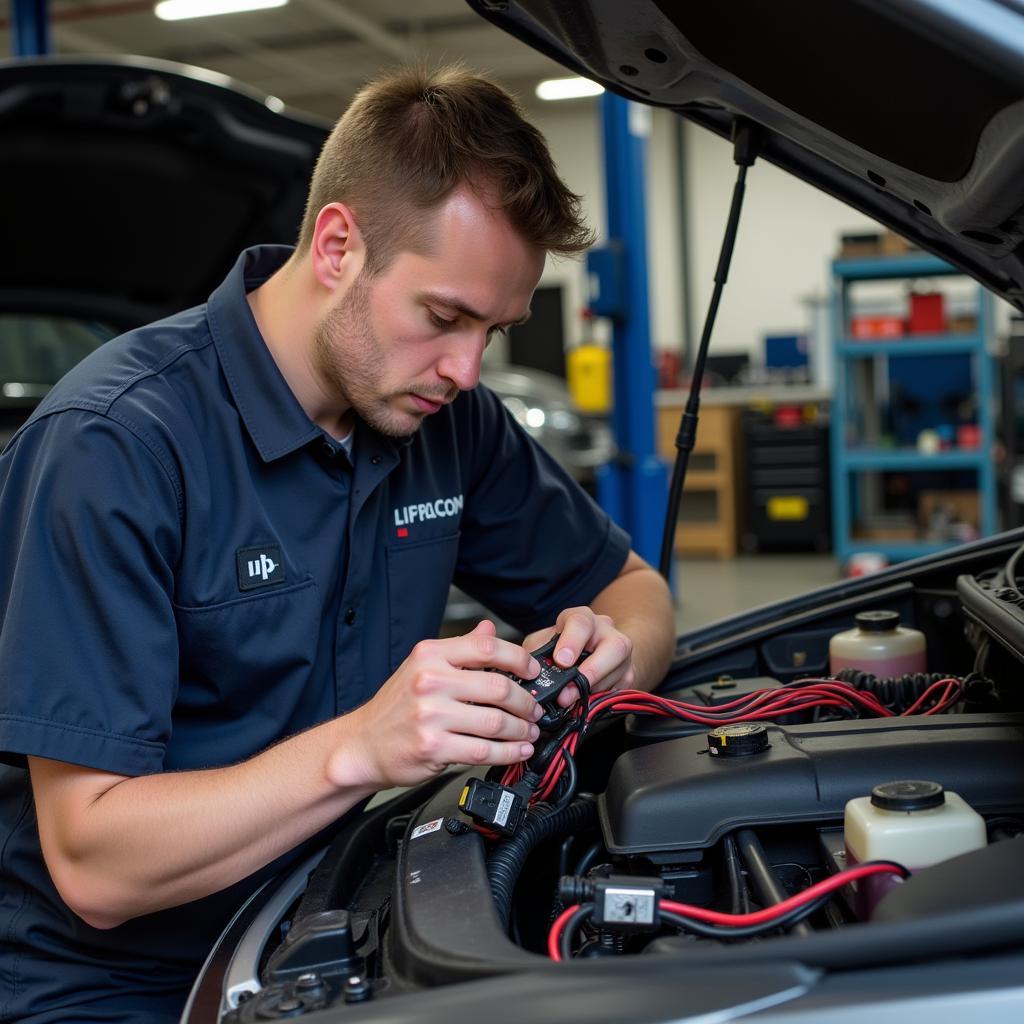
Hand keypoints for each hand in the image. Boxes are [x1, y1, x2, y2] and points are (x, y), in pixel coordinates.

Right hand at [330, 621, 542, 789]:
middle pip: (498, 686)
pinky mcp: (433, 747)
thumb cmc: (395, 706)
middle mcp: (430, 681)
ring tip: (529, 730)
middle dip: (526, 701)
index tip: (532, 670)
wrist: (363, 743)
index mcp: (430, 655)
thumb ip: (459, 648)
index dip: (519, 659)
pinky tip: (518, 749)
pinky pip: (483, 750)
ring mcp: (431, 716)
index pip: (486, 647)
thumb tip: (489, 629)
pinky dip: (509, 752)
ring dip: (522, 729)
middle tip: (535, 708)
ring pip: (495, 721)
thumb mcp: (422, 666)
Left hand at [522, 606, 634, 707]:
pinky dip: (601, 699)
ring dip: (594, 691)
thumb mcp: (543, 644)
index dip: (572, 642)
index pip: (581, 622)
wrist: (589, 651)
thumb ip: (535, 654)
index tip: (561, 661)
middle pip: (614, 647)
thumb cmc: (560, 647)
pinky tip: (585, 702)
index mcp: (581, 619)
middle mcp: (606, 631)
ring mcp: (621, 653)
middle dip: (592, 672)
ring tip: (572, 702)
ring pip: (620, 672)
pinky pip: (620, 689)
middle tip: (569, 692)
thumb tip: (525, 674)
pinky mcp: (629, 673)